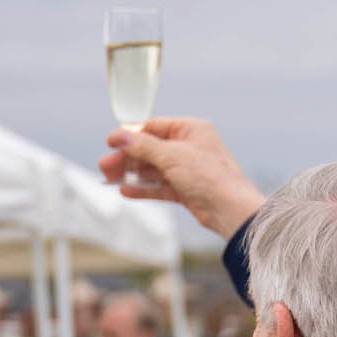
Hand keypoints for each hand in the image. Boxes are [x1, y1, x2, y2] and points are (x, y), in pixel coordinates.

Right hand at [100, 118, 266, 239]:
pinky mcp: (186, 189)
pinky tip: (126, 190)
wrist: (230, 209)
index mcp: (191, 129)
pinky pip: (159, 186)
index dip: (131, 135)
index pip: (154, 127)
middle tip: (105, 166)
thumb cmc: (210, 176)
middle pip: (150, 149)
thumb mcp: (171, 155)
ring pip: (153, 169)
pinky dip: (143, 188)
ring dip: (131, 173)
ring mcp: (187, 169)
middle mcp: (189, 147)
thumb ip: (142, 146)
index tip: (111, 142)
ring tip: (110, 178)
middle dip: (127, 158)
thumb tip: (120, 136)